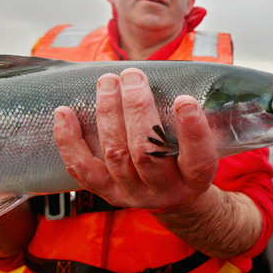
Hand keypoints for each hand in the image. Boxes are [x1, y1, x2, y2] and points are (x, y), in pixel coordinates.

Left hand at [53, 68, 217, 209]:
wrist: (175, 196)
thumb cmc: (189, 159)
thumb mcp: (208, 145)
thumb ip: (198, 119)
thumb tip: (185, 77)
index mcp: (195, 180)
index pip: (197, 159)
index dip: (192, 132)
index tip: (184, 100)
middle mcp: (165, 189)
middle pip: (147, 153)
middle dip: (138, 110)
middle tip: (133, 76)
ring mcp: (134, 193)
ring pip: (116, 155)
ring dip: (108, 114)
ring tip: (108, 82)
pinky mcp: (108, 192)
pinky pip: (83, 170)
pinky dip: (69, 141)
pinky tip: (64, 113)